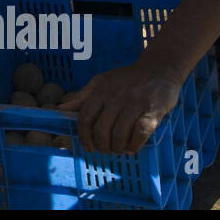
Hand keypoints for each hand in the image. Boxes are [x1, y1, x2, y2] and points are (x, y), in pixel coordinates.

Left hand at [58, 63, 181, 154]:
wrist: (159, 69)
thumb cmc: (127, 78)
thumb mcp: (101, 81)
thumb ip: (82, 97)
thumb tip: (60, 109)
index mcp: (100, 91)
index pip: (85, 118)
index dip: (84, 136)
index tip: (87, 147)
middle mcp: (115, 98)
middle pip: (101, 129)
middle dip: (101, 145)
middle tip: (105, 150)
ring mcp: (134, 105)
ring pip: (119, 134)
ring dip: (116, 147)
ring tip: (118, 150)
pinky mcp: (152, 112)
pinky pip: (140, 134)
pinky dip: (134, 145)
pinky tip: (131, 148)